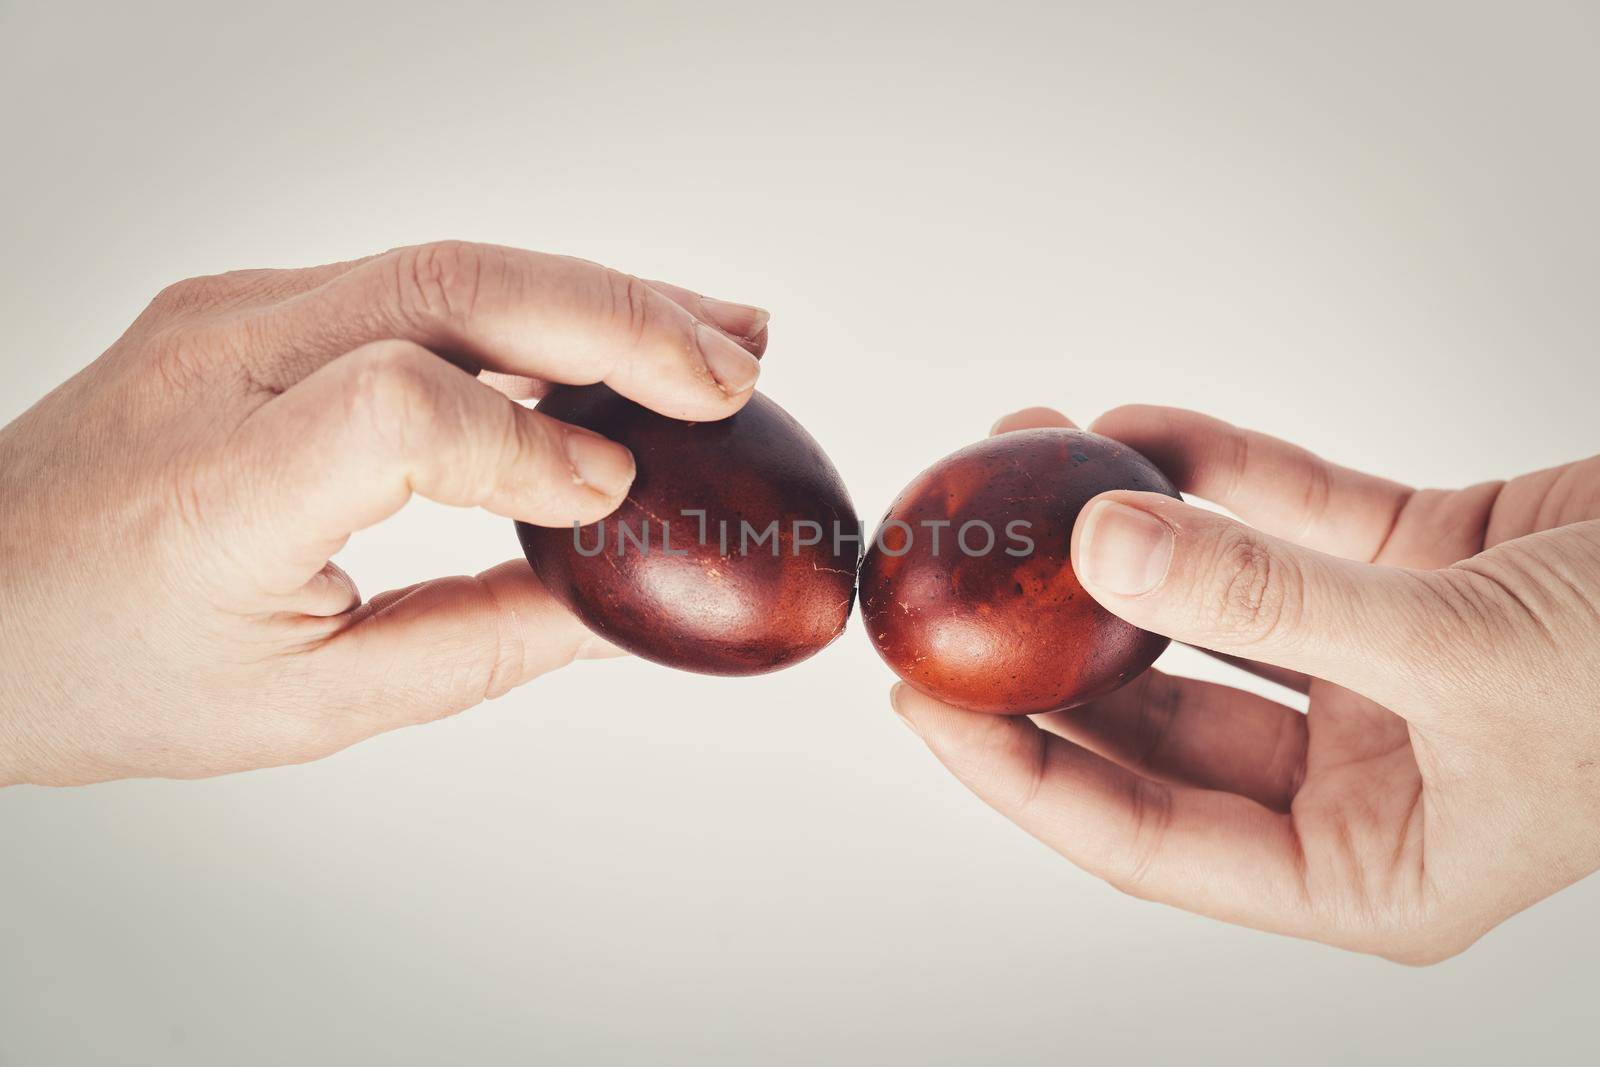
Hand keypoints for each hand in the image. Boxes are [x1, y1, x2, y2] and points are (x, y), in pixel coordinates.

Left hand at [0, 241, 769, 785]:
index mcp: (217, 491)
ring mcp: (232, 312)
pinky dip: (532, 303)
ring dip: (595, 292)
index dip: (532, 441)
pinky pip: (418, 281)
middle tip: (735, 366)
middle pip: (449, 285)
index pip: (402, 410)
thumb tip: (613, 602)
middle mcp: (217, 364)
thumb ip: (475, 646)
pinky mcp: (253, 302)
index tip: (614, 495)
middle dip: (618, 319)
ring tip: (716, 332)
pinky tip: (606, 328)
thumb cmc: (100, 663)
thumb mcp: (302, 703)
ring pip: (450, 262)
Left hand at [890, 404, 1599, 963]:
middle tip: (952, 580)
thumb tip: (1104, 535)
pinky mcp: (1410, 573)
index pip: (1142, 836)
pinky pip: (1285, 518)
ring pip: (1207, 605)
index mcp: (1364, 869)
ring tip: (1022, 462)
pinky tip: (1129, 425)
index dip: (1018, 771)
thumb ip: (1271, 591)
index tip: (919, 702)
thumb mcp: (1462, 651)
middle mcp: (1358, 779)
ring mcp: (1378, 673)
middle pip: (1153, 715)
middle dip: (1050, 641)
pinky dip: (1214, 468)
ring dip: (1120, 535)